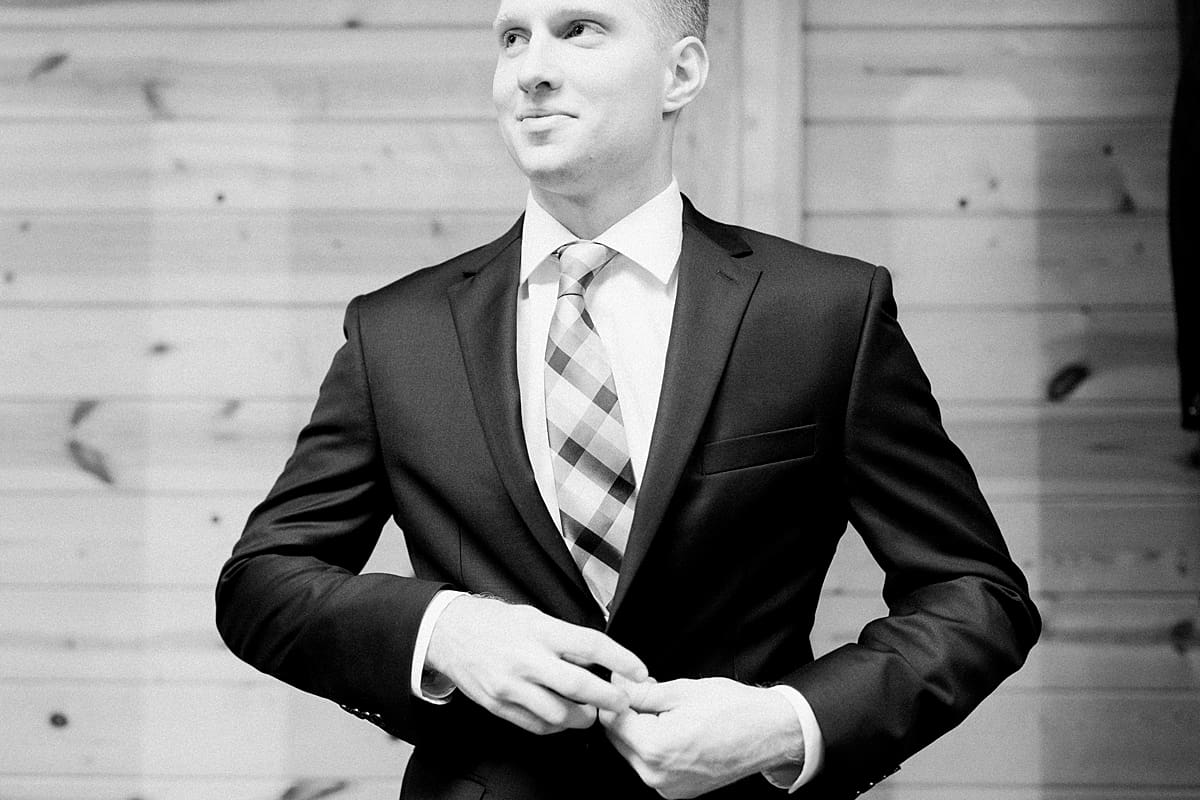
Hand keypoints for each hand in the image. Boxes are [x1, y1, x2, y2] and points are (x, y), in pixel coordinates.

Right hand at [424, 595, 648, 734]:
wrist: (450, 633)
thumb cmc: (496, 623)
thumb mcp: (535, 617)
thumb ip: (565, 639)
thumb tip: (601, 658)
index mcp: (540, 631)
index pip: (591, 645)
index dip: (621, 659)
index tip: (639, 670)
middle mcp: (526, 659)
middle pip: (579, 686)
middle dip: (609, 699)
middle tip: (622, 703)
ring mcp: (511, 686)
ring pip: (560, 715)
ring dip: (583, 717)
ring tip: (591, 711)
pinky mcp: (499, 705)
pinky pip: (538, 726)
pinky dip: (557, 726)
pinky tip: (563, 716)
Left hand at [600, 677, 803, 798]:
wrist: (771, 733)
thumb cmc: (734, 710)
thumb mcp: (682, 691)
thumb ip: (642, 691)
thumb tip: (617, 685)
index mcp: (656, 748)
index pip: (613, 720)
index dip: (617, 695)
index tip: (626, 681)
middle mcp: (657, 775)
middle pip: (619, 738)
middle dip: (628, 712)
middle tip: (649, 689)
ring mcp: (668, 787)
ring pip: (634, 752)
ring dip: (640, 729)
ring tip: (666, 707)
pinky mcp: (678, 791)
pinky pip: (652, 765)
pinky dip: (655, 745)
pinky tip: (674, 727)